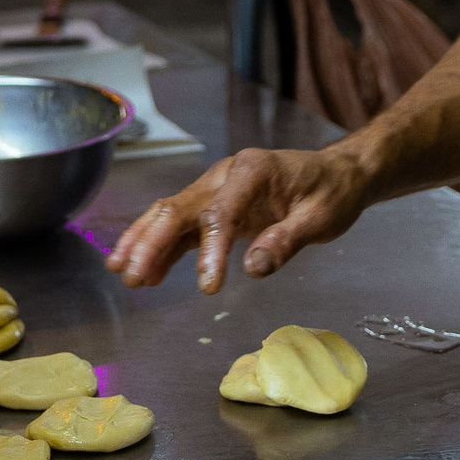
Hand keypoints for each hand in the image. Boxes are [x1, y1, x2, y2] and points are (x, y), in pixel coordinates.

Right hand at [106, 147, 374, 292]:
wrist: (338, 174)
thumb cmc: (332, 193)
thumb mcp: (322, 218)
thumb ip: (287, 240)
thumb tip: (254, 267)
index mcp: (253, 172)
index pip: (221, 212)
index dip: (210, 250)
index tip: (208, 287)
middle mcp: (226, 176)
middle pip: (180, 207)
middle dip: (152, 241)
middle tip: (132, 276)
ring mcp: (217, 190)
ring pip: (171, 214)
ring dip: (145, 242)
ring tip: (121, 272)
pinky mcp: (216, 207)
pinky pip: (183, 226)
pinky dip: (163, 248)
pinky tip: (147, 273)